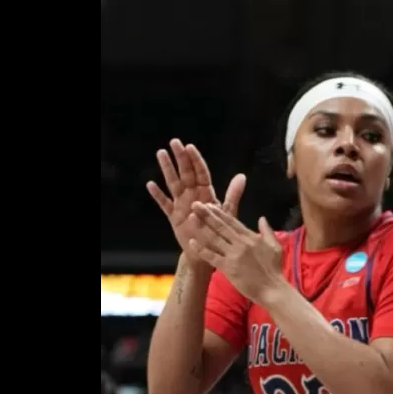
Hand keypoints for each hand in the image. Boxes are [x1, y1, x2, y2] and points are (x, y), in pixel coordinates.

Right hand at [146, 139, 246, 268]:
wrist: (208, 251)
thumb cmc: (219, 230)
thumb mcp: (228, 212)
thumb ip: (233, 194)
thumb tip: (242, 176)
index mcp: (206, 193)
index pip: (201, 173)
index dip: (195, 160)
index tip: (190, 146)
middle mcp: (193, 196)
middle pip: (186, 174)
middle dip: (180, 158)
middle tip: (174, 142)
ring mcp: (182, 205)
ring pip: (173, 184)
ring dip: (167, 169)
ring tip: (161, 154)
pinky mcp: (173, 217)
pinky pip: (164, 204)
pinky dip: (158, 195)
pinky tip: (150, 184)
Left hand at [188, 203, 283, 302]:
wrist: (272, 289)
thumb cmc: (274, 270)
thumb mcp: (275, 246)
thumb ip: (267, 231)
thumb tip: (262, 218)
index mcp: (251, 237)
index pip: (233, 222)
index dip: (220, 213)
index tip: (209, 205)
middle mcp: (241, 243)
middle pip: (221, 226)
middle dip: (207, 215)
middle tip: (195, 204)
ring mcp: (233, 255)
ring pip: (215, 238)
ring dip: (202, 227)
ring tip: (191, 218)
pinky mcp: (228, 268)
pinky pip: (211, 256)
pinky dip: (201, 249)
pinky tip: (191, 242)